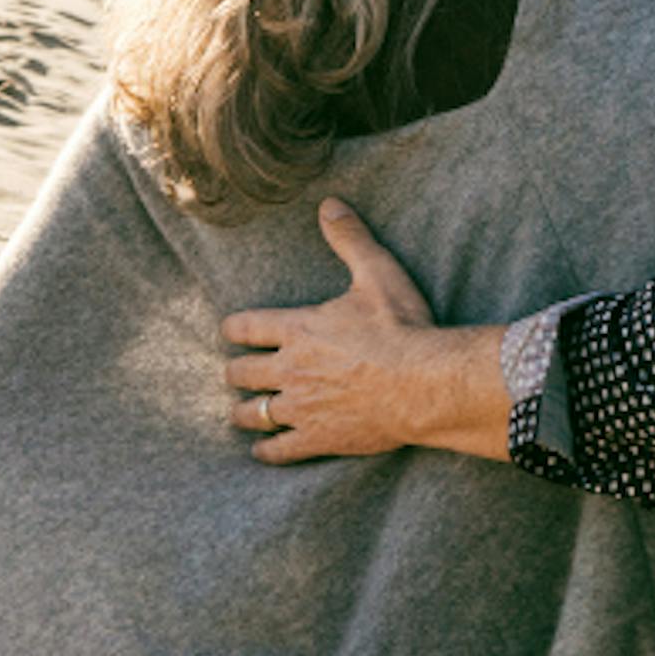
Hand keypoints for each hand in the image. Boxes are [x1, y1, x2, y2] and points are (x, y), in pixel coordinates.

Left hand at [215, 200, 508, 463]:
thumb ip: (349, 239)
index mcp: (297, 328)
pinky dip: (267, 451)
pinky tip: (262, 451)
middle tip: (235, 373)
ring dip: (243, 412)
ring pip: (252, 413)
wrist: (424, 384)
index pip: (245, 327)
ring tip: (240, 413)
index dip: (234, 328)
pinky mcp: (318, 439)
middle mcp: (289, 368)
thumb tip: (329, 204)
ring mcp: (300, 408)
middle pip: (241, 373)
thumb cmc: (402, 328)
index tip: (230, 331)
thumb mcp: (377, 273)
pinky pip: (279, 450)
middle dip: (236, 372)